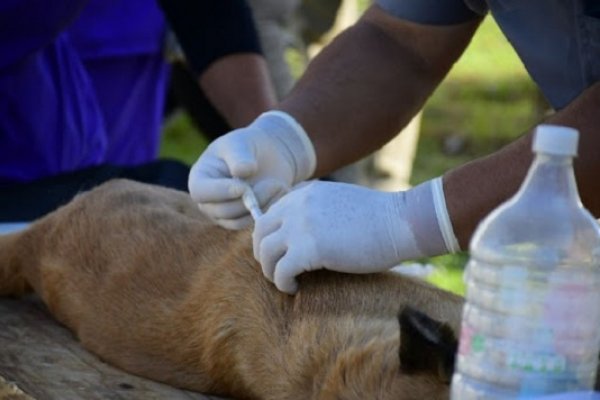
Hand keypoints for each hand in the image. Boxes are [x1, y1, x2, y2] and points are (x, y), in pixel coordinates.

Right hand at [188, 111, 315, 228]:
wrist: (268, 155)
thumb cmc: (248, 145)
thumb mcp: (241, 143)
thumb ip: (239, 155)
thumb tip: (242, 172)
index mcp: (200, 177)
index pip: (200, 191)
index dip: (220, 192)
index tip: (243, 187)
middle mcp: (208, 200)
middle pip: (221, 211)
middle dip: (248, 200)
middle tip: (273, 183)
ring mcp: (224, 213)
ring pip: (238, 220)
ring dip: (261, 205)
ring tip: (279, 185)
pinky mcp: (242, 220)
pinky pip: (252, 223)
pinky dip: (267, 210)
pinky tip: (280, 193)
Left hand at [253, 178, 459, 293]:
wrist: (400, 222)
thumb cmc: (378, 218)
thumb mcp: (339, 202)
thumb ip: (316, 210)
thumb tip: (303, 234)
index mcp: (304, 193)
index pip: (270, 214)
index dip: (269, 237)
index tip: (277, 253)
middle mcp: (297, 205)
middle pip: (260, 232)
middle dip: (263, 253)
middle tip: (275, 269)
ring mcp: (301, 225)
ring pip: (266, 252)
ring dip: (270, 270)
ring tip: (284, 281)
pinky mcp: (309, 248)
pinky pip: (281, 271)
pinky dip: (283, 283)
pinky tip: (295, 288)